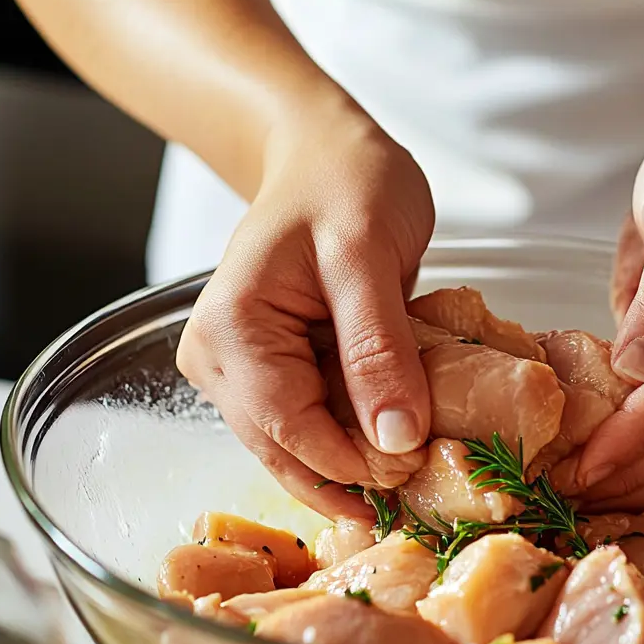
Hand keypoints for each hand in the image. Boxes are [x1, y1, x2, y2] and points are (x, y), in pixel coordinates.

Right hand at [177, 91, 434, 518]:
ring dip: (355, 463)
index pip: (289, 427)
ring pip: (298, 445)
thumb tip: (395, 438)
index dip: (351, 464)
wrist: (327, 154)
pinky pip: (312, 421)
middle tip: (422, 488)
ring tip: (414, 475)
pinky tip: (393, 440)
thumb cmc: (344, 182)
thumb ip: (378, 346)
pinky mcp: (271, 370)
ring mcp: (242, 369)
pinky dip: (353, 435)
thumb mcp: (367, 254)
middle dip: (352, 475)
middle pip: (287, 448)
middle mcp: (221, 360)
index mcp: (232, 330)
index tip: (415, 472)